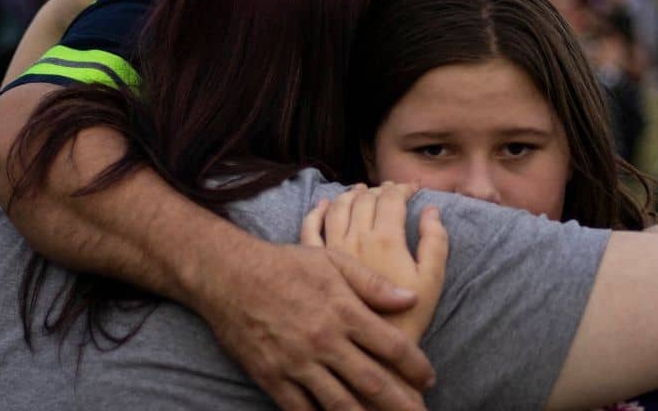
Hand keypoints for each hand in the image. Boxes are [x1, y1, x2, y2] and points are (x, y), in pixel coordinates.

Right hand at [196, 235, 435, 410]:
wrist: (228, 274)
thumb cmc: (284, 264)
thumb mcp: (332, 261)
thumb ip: (372, 284)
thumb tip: (410, 298)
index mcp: (343, 311)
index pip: (392, 345)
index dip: (415, 366)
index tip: (429, 378)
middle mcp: (324, 341)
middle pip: (373, 382)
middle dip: (402, 404)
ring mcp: (297, 362)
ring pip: (340, 404)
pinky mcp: (272, 377)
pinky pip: (301, 410)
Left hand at [301, 184, 447, 343]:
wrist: (371, 350)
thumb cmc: (407, 318)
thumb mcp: (432, 281)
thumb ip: (435, 242)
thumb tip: (431, 211)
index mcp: (386, 238)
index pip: (392, 199)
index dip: (403, 189)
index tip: (411, 189)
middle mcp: (356, 237)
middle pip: (365, 199)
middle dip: (379, 190)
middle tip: (389, 190)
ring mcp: (332, 248)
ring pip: (337, 208)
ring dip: (350, 194)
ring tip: (360, 191)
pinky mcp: (315, 263)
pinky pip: (310, 228)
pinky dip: (317, 211)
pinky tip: (323, 205)